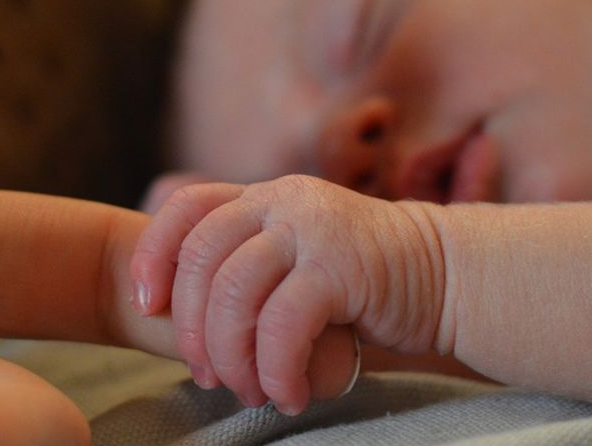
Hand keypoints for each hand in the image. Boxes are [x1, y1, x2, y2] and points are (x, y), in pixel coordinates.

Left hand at [132, 175, 448, 414]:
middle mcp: (283, 201)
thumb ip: (251, 264)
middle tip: (208, 375)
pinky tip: (288, 393)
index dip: (153, 253)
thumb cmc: (363, 283)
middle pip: (201, 258)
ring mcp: (312, 228)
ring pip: (234, 293)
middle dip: (192, 328)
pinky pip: (282, 324)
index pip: (186, 206)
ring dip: (231, 356)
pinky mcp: (341, 266)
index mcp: (265, 197)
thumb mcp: (297, 257)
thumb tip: (186, 316)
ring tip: (248, 391)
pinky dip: (275, 369)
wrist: (446, 277)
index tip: (145, 305)